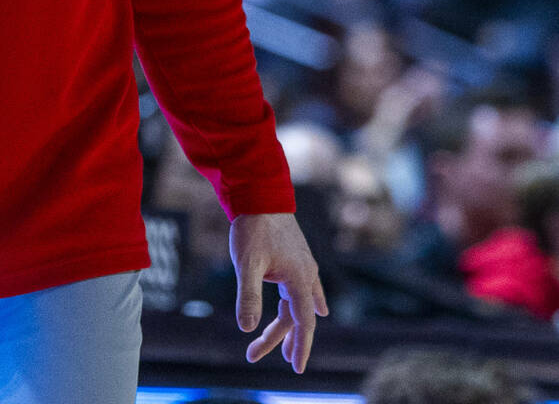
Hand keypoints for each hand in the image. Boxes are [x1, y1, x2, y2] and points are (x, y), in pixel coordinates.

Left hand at [229, 213, 327, 374]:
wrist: (261, 194)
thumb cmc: (253, 227)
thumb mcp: (247, 263)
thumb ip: (248, 295)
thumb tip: (246, 328)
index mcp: (299, 278)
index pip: (303, 322)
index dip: (301, 346)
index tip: (297, 369)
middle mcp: (306, 274)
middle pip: (298, 316)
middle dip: (284, 339)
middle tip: (267, 358)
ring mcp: (303, 265)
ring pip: (298, 303)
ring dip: (288, 325)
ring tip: (283, 348)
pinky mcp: (296, 258)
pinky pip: (303, 290)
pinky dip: (302, 306)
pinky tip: (318, 311)